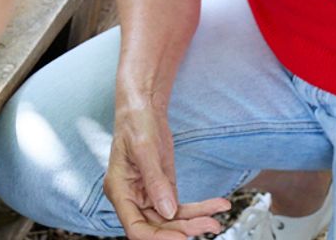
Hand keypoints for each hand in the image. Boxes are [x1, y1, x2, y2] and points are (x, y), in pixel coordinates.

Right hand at [106, 103, 228, 238]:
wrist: (143, 109)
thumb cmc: (135, 123)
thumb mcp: (145, 149)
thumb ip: (155, 182)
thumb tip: (168, 211)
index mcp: (119, 190)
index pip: (135, 227)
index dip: (157, 237)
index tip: (181, 237)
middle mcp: (132, 198)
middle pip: (157, 227)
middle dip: (183, 229)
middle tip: (208, 224)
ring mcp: (148, 196)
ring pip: (172, 220)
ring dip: (195, 220)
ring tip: (216, 216)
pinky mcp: (163, 191)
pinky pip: (181, 208)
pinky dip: (200, 209)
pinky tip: (216, 206)